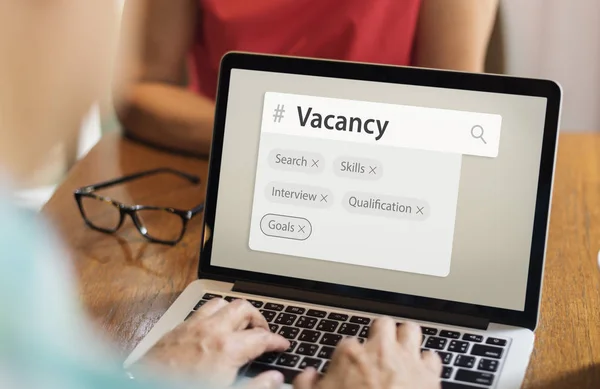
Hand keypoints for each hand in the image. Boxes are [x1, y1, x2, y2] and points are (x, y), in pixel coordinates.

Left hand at [140, 298, 289, 387]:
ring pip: (220, 303)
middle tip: (262, 333)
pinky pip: (200, 312)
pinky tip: (212, 330)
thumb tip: (274, 379)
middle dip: (258, 318)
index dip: (277, 341)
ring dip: (233, 312)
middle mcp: (210, 331)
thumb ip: (255, 387)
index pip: (262, 337)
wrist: (143, 388)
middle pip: (243, 308)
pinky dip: (212, 316)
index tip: (282, 345)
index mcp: (227, 348)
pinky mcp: (175, 330)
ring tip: (239, 326)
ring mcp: (191, 327)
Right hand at [295, 318, 441, 388]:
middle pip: (382, 325)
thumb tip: (308, 376)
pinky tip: (421, 371)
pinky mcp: (429, 375)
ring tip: (402, 349)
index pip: (347, 343)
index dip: (347, 357)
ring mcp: (406, 360)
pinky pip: (432, 357)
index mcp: (350, 355)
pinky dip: (426, 363)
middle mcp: (380, 350)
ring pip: (410, 330)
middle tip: (378, 348)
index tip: (348, 368)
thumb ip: (306, 384)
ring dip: (406, 338)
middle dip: (381, 334)